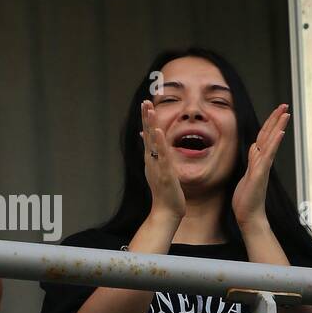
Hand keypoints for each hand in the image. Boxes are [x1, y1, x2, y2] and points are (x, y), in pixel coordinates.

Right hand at [139, 100, 185, 220]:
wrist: (166, 211)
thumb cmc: (164, 191)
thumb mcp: (158, 170)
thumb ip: (155, 156)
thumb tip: (150, 144)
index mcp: (151, 158)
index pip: (148, 135)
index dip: (146, 119)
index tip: (146, 103)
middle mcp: (151, 160)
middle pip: (148, 135)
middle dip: (146, 117)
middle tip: (145, 101)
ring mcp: (157, 166)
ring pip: (153, 142)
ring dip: (151, 125)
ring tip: (150, 110)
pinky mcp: (165, 174)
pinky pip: (162, 156)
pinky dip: (159, 144)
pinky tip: (158, 132)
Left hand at [231, 103, 289, 231]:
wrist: (248, 216)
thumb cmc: (247, 198)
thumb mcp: (247, 173)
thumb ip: (253, 159)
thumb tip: (255, 146)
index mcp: (258, 160)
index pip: (265, 137)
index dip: (270, 123)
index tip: (278, 111)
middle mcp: (262, 161)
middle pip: (270, 136)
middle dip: (277, 119)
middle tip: (285, 105)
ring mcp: (262, 167)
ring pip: (270, 143)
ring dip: (278, 127)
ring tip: (285, 113)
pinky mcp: (260, 174)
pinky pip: (267, 156)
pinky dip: (273, 144)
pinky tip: (279, 133)